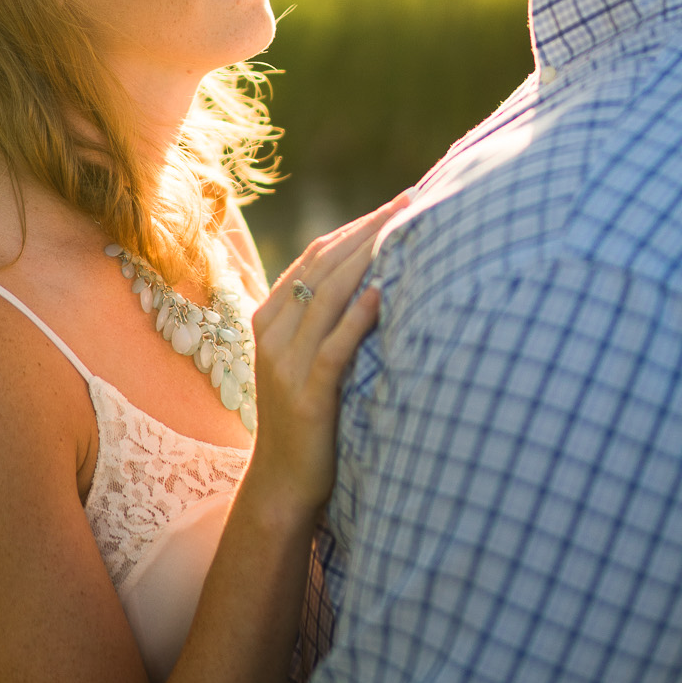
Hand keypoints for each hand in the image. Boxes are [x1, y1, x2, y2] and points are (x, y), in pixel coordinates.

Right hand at [246, 194, 410, 516]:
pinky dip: (358, 317)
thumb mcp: (305, 361)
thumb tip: (373, 280)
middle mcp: (272, 334)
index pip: (314, 257)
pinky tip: (385, 293)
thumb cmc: (307, 419)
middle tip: (412, 199)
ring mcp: (285, 364)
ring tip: (406, 227)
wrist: (283, 483)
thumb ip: (323, 322)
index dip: (355, 227)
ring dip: (369, 257)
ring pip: (328, 297)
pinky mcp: (306, 396)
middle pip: (324, 267)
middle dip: (369, 229)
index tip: (397, 203)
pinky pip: (333, 348)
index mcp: (269, 319)